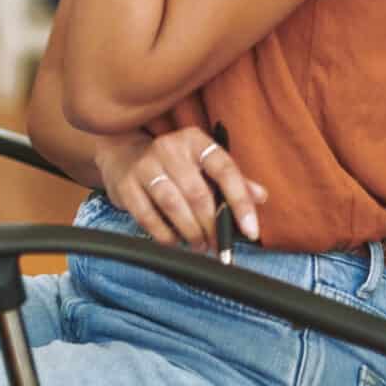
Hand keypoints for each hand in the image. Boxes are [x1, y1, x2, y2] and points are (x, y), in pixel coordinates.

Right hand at [93, 125, 267, 253]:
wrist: (124, 156)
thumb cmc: (174, 165)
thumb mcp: (204, 165)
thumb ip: (234, 180)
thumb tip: (261, 196)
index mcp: (195, 140)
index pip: (224, 169)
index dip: (241, 202)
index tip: (251, 231)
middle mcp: (169, 147)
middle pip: (198, 193)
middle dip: (212, 226)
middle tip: (219, 244)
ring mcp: (144, 165)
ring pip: (173, 205)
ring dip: (191, 232)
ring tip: (200, 245)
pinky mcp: (126, 185)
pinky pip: (148, 217)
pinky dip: (165, 235)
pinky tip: (175, 240)